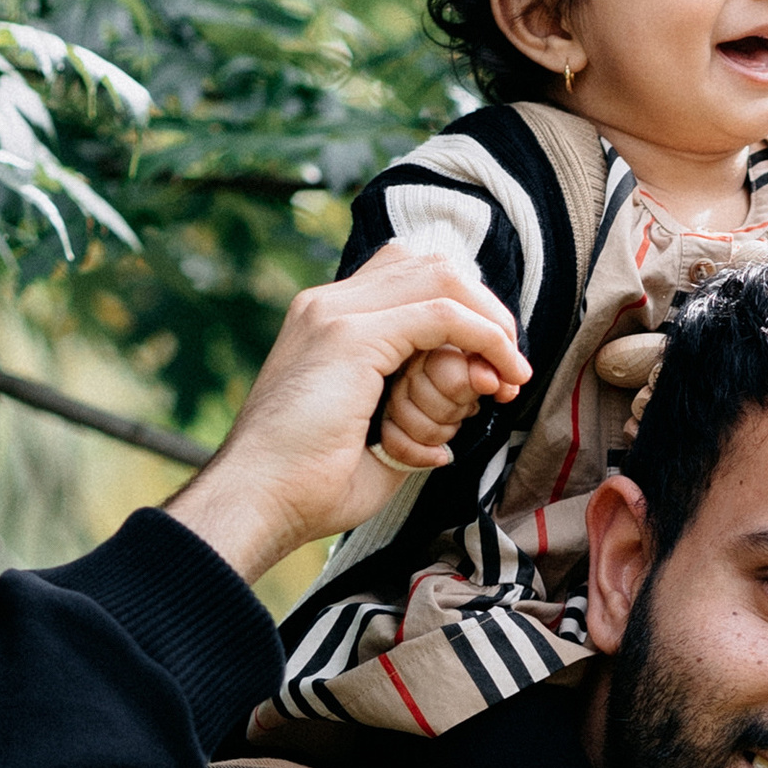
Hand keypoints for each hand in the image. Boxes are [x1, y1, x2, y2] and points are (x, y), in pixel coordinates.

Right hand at [167, 242, 528, 585]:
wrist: (256, 502)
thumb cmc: (309, 488)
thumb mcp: (377, 433)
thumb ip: (418, 403)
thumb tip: (471, 393)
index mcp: (325, 321)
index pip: (410, 278)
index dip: (463, 310)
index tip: (492, 368)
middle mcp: (328, 305)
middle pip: (433, 266)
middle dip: (484, 309)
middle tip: (511, 367)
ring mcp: (335, 314)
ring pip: (442, 278)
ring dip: (490, 321)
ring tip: (511, 371)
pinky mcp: (351, 336)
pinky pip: (441, 315)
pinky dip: (483, 338)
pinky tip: (501, 373)